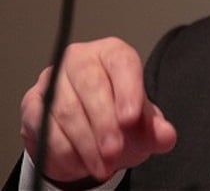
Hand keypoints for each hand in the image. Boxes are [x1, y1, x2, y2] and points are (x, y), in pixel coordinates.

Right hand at [20, 37, 176, 183]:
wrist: (87, 132)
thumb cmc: (117, 116)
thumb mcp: (142, 124)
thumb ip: (155, 129)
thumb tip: (166, 136)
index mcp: (112, 54)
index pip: (121, 62)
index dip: (128, 90)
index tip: (132, 119)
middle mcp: (81, 60)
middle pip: (91, 84)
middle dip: (104, 123)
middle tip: (115, 150)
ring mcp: (53, 79)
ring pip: (66, 109)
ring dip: (85, 143)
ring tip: (103, 166)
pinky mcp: (33, 104)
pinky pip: (44, 128)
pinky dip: (63, 150)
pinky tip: (80, 164)